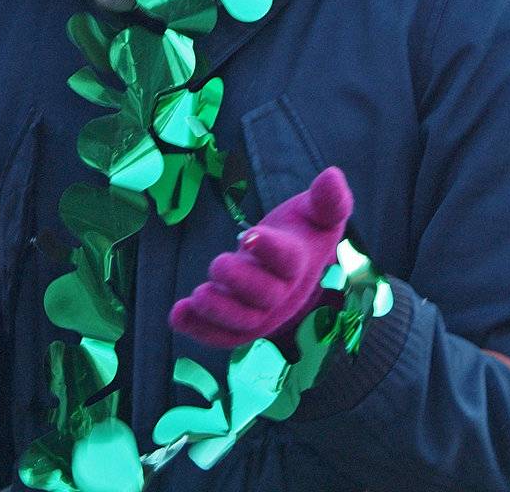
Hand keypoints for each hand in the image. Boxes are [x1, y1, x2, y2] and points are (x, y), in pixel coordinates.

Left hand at [170, 167, 352, 349]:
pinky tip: (177, 314)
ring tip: (197, 296)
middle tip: (218, 263)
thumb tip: (333, 175)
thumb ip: (328, 198)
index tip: (248, 234)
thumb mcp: (317, 210)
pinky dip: (199, 329)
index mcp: (300, 262)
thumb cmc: (304, 229)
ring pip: (243, 325)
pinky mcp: (240, 323)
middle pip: (264, 298)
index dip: (269, 250)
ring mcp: (262, 312)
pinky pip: (222, 335)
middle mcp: (283, 293)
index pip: (288, 261)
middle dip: (239, 283)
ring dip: (218, 313)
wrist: (293, 260)